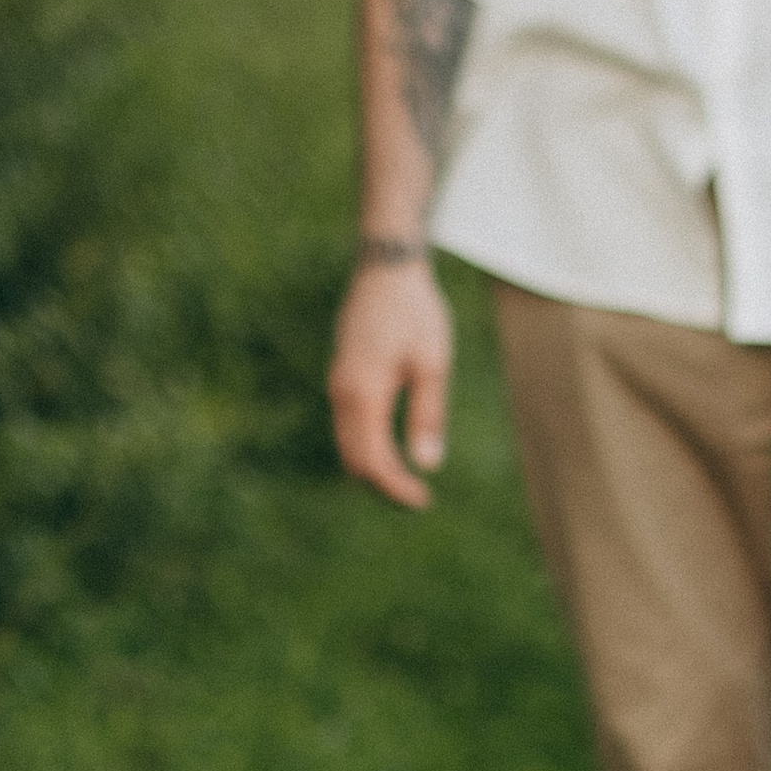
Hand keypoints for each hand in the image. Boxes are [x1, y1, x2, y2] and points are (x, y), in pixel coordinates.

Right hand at [329, 255, 454, 508]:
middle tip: (419, 500)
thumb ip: (428, 415)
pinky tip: (393, 452)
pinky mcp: (342, 377)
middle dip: (384, 485)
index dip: (395, 488)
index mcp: (364, 392)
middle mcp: (342, 392)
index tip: (424, 502)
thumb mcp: (433, 364)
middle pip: (354, 459)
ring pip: (348, 444)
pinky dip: (367, 447)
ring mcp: (338, 383)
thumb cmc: (416, 312)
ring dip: (375, 469)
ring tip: (409, 482)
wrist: (386, 268)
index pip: (372, 460)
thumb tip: (426, 465)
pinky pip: (348, 426)